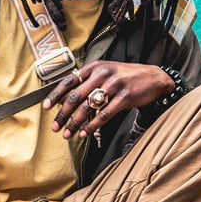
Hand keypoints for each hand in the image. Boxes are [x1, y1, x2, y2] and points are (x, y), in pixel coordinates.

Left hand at [42, 61, 175, 139]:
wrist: (154, 78)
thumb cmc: (126, 77)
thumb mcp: (105, 72)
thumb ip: (87, 82)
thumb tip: (65, 98)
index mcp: (94, 67)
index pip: (69, 81)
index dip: (55, 95)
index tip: (46, 107)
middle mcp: (102, 74)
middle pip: (75, 96)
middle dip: (63, 114)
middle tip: (55, 127)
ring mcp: (114, 85)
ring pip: (88, 107)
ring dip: (75, 123)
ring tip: (68, 134)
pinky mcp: (124, 97)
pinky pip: (104, 114)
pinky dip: (92, 126)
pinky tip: (85, 133)